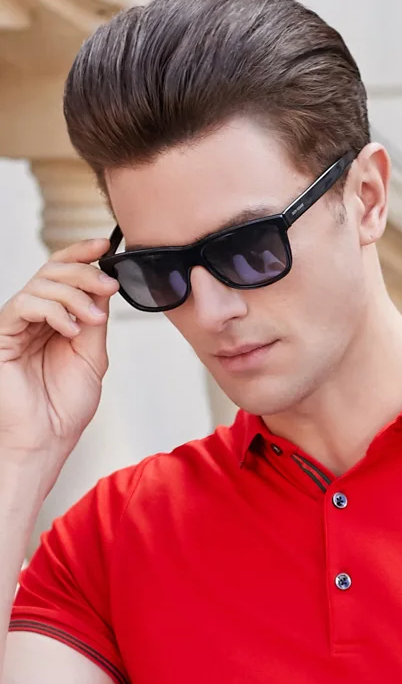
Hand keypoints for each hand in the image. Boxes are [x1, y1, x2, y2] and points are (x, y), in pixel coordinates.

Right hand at [0, 238, 118, 462]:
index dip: (82, 254)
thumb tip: (103, 284)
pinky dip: (52, 311)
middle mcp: (33, 317)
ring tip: (92, 320)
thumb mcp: (92, 356)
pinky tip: (69, 329)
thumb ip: (95, 320)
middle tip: (108, 285)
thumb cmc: (65, 405)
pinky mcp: (2, 334)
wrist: (48, 437)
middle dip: (84, 273)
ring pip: (40, 284)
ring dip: (73, 295)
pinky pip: (23, 304)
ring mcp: (16, 324)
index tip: (107, 245)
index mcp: (54, 319)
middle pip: (52, 272)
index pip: (63, 275)